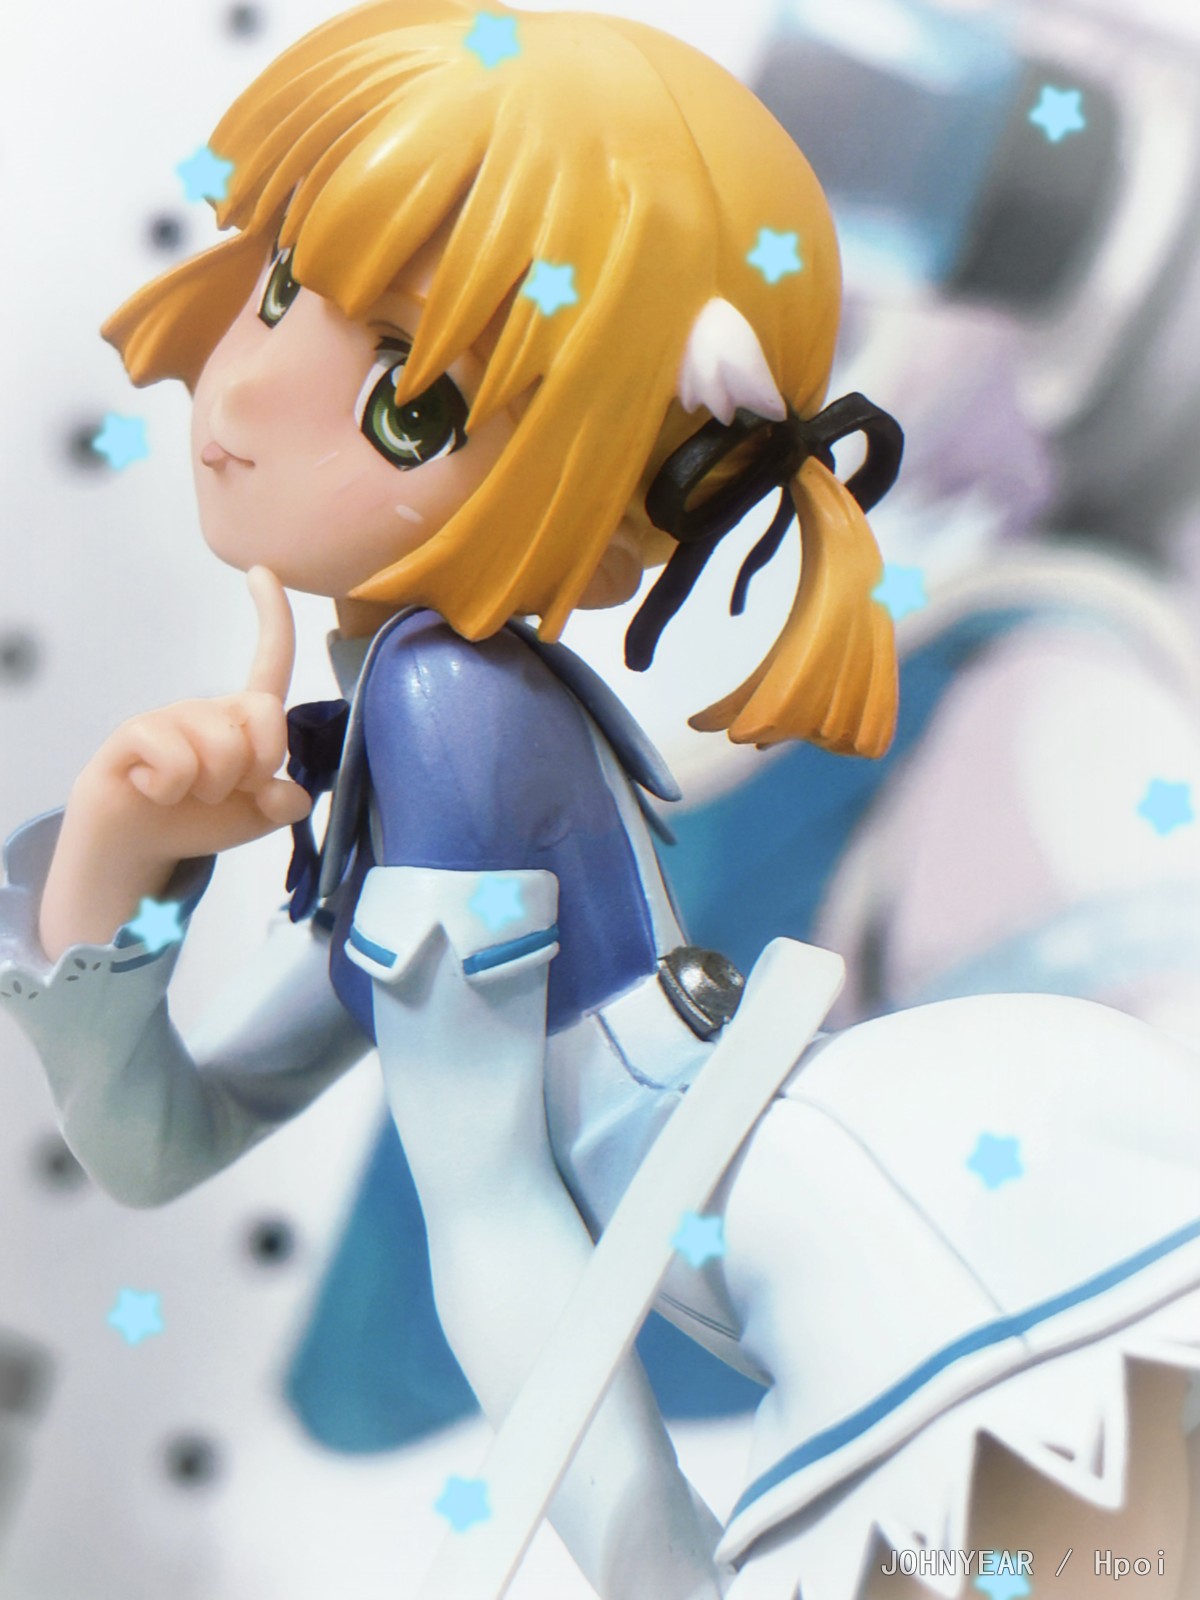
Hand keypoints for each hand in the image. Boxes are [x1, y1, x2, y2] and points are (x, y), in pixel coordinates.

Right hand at [39, 569, 310, 957]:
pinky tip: (153, 791)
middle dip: (258, 767)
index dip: (273, 616)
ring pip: (224, 750)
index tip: (263, 572)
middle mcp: (212, 707)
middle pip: (266, 718)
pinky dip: (170, 790)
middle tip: (225, 791)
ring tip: (186, 793)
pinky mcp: (136, 732)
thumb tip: (289, 794)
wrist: (138, 843)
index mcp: (246, 718)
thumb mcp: (256, 818)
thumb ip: (283, 805)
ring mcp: (173, 716)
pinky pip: (175, 761)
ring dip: (213, 788)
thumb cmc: (199, 818)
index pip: (270, 660)